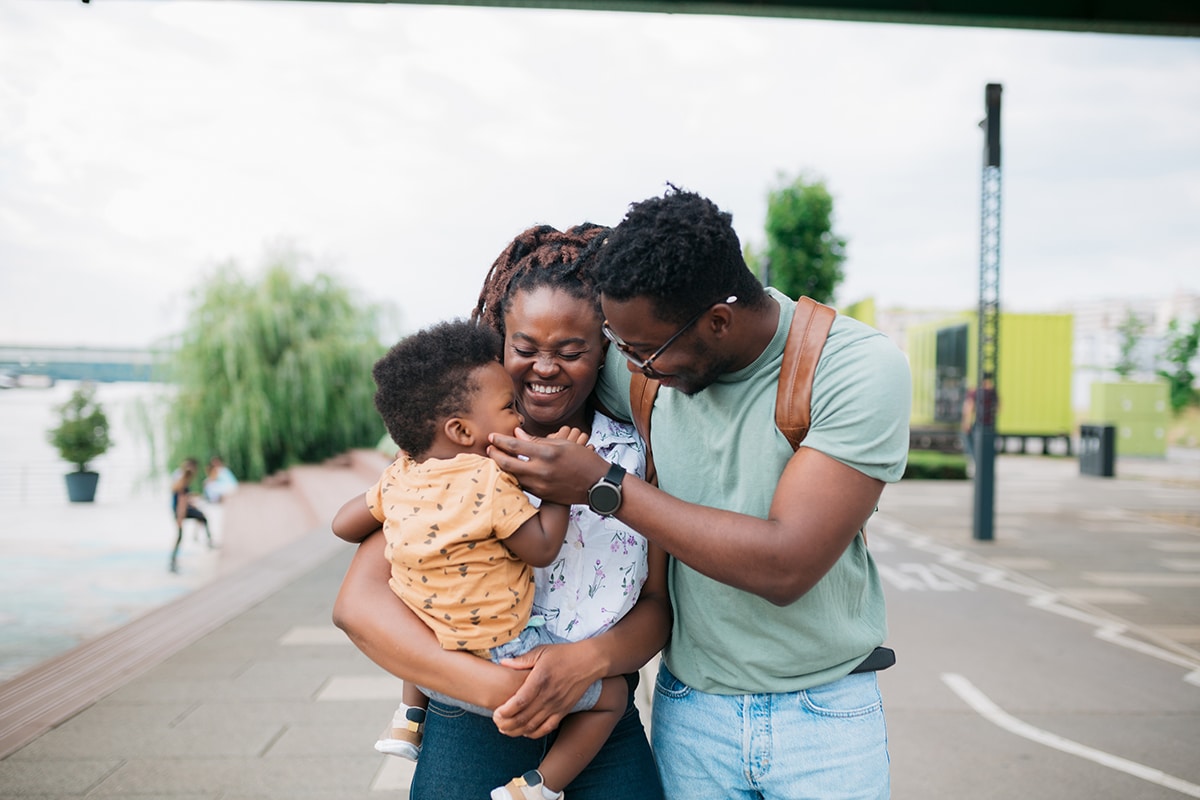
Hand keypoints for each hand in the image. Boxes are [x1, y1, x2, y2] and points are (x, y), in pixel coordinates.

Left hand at [489, 429, 608, 504]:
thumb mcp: (563, 444)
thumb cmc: (583, 460)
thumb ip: (537, 440)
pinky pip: (522, 485)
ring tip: (496, 459)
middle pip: (508, 463)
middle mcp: (542, 470)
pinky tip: (509, 472)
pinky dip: (513, 478)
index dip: (500, 440)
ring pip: (512, 476)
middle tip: (488, 448)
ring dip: (501, 468)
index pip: (515, 445)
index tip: (492, 436)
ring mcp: (541, 485)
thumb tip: (517, 434)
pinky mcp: (542, 494)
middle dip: (494, 455)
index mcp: (547, 453)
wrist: (598, 485)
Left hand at [492, 642, 603, 738]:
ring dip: (517, 731)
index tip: (496, 712)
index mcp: (540, 680)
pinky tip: (525, 731)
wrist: (589, 661)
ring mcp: (556, 706)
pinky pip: (547, 728)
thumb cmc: (564, 654)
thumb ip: (521, 660)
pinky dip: (534, 733)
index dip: (505, 711)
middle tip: (497, 723)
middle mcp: (548, 696)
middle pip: (523, 718)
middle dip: (506, 724)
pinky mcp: (563, 711)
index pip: (519, 702)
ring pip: (533, 726)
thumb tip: (502, 663)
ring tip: (505, 729)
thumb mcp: (541, 651)